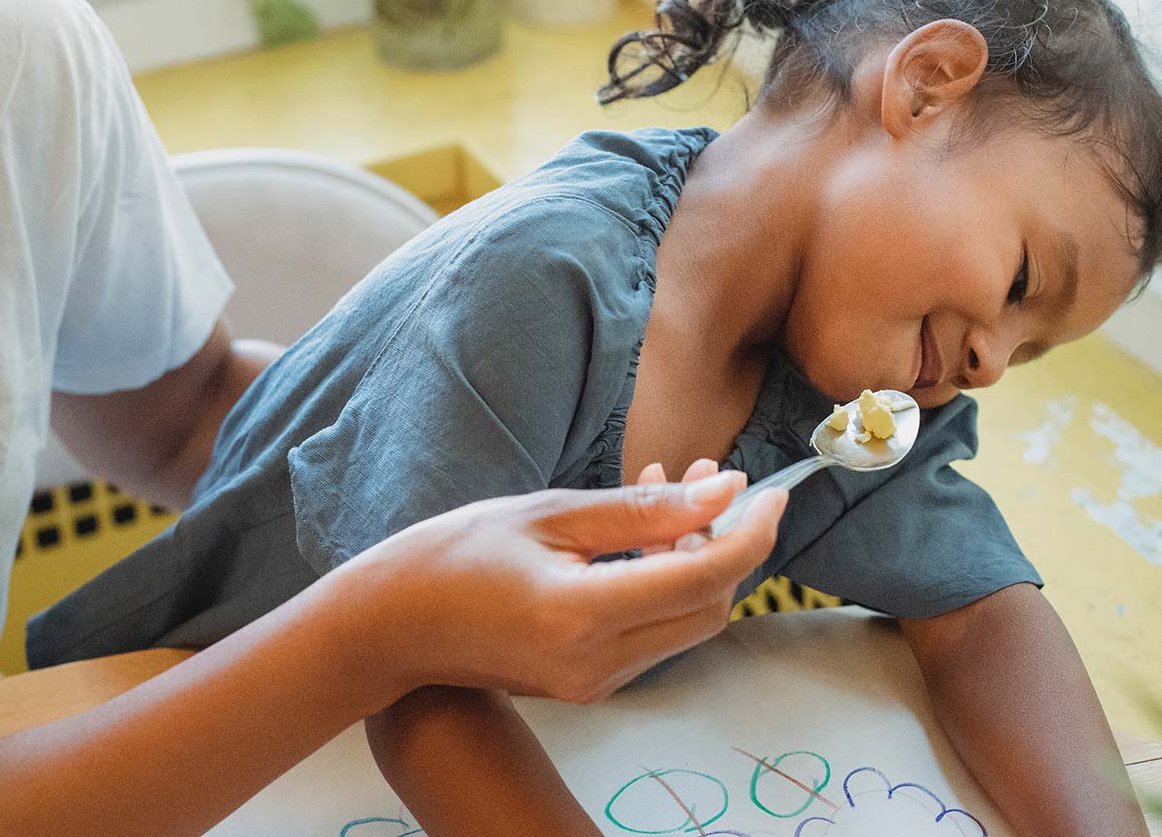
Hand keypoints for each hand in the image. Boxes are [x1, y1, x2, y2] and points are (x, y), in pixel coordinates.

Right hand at [334, 468, 785, 703]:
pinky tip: (637, 534)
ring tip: (666, 488)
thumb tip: (726, 490)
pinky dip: (661, 582)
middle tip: (708, 477)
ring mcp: (593, 682)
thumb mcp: (550, 513)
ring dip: (693, 557)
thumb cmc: (453, 555)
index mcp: (583, 615)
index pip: (705, 578)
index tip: (770, 492)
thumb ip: (644, 509)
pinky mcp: (587, 683)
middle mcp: (597, 663)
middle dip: (725, 542)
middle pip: (708, 607)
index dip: (750, 533)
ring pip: (685, 621)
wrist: (391, 625)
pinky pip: (651, 632)